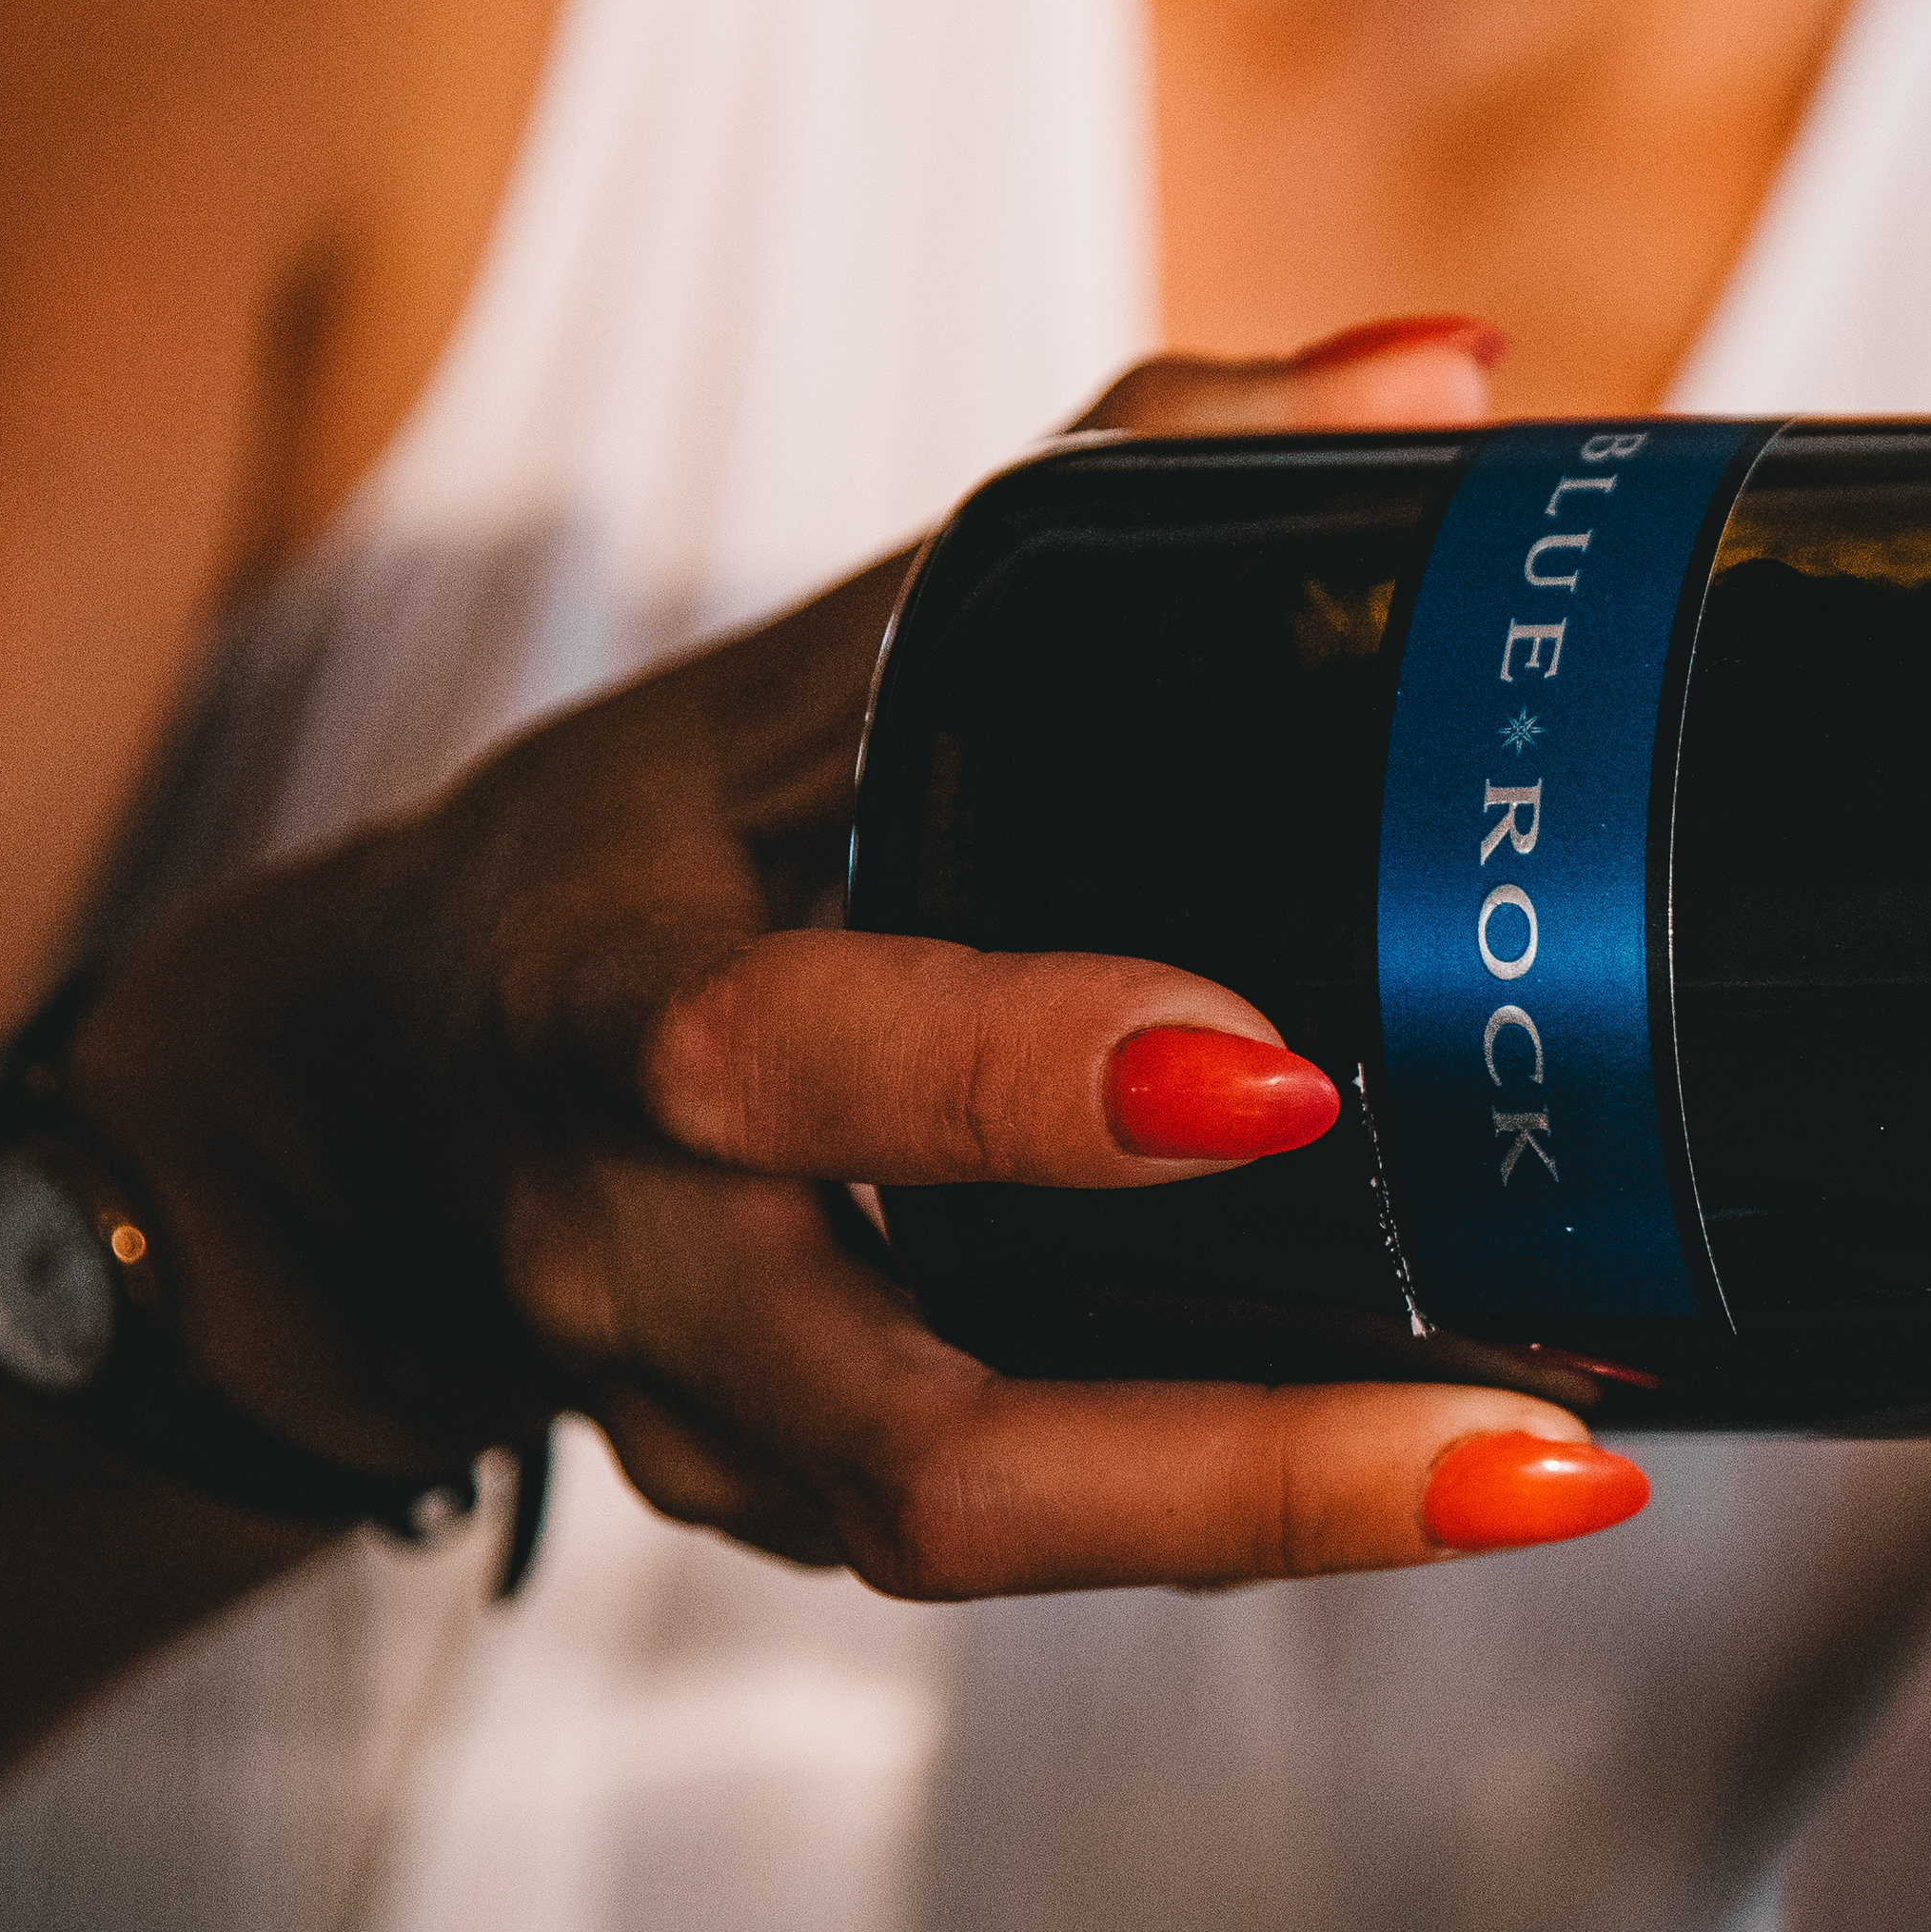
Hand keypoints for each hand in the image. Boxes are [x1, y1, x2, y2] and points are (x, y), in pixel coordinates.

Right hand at [87, 322, 1649, 1592]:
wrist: (373, 1102)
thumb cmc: (657, 843)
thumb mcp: (819, 644)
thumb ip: (1129, 486)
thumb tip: (1441, 375)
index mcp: (617, 990)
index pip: (788, 1051)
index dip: (1012, 1078)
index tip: (1267, 1080)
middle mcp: (644, 1247)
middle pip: (908, 1421)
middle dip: (1219, 1450)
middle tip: (1525, 1426)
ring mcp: (710, 1420)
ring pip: (977, 1535)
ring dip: (1280, 1527)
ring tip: (1557, 1471)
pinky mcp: (783, 1514)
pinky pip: (1013, 1556)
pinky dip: (1232, 1526)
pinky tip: (1460, 1476)